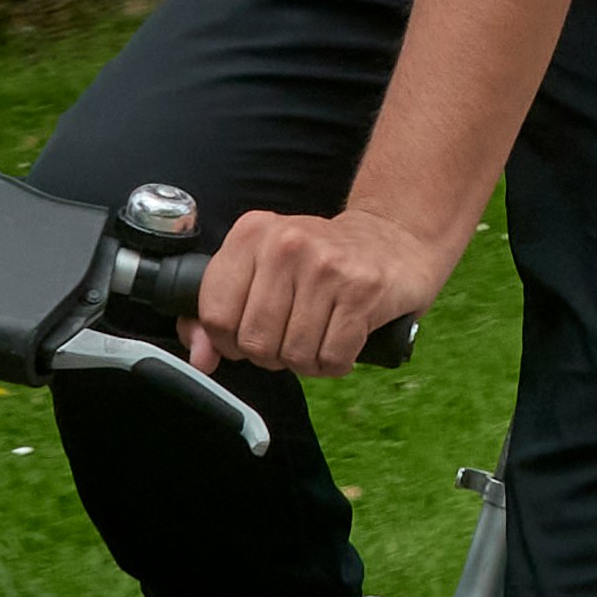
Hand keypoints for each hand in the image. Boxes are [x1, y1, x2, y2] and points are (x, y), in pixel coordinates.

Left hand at [187, 205, 454, 379]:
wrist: (396, 239)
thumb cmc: (322, 262)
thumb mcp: (263, 270)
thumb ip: (221, 312)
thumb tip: (201, 358)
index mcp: (252, 234)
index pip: (214, 314)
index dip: (229, 341)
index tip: (249, 334)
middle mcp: (286, 244)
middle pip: (254, 341)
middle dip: (272, 355)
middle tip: (292, 336)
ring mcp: (326, 266)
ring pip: (294, 355)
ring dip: (307, 361)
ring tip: (320, 336)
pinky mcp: (363, 290)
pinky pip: (332, 358)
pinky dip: (336, 363)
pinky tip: (342, 340)